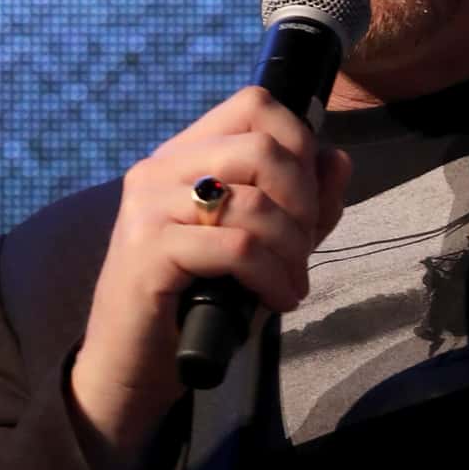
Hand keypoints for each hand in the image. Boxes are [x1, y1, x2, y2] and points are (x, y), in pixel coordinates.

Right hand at [69, 87, 351, 469]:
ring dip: (292, 250)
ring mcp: (149, 207)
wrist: (131, 365)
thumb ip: (299, 205)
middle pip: (262, 147)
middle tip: (303, 249)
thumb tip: (337, 160)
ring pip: (255, 202)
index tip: (305, 200)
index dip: (298, 143)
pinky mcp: (148, 250)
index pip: (253, 105)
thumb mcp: (260, 247)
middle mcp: (160, 169)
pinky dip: (272, 277)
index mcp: (183, 156)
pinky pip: (237, 248)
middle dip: (302, 203)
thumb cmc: (195, 303)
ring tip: (291, 284)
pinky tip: (276, 299)